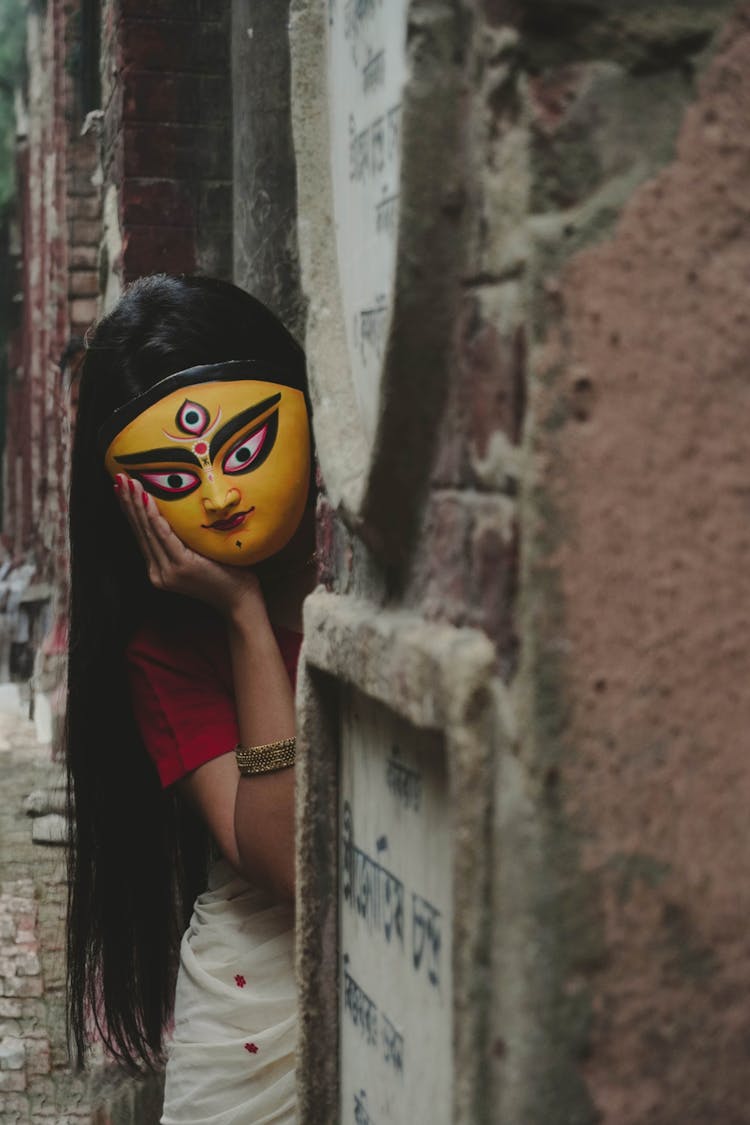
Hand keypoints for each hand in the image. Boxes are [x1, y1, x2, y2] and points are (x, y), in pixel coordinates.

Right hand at [114, 474, 262, 617]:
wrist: (239, 601)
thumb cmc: (226, 575)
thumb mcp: (198, 556)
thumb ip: (184, 541)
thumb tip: (179, 512)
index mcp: (159, 568)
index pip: (141, 534)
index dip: (129, 510)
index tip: (121, 488)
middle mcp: (158, 572)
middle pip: (139, 530)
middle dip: (128, 502)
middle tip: (120, 478)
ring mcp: (168, 571)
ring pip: (148, 531)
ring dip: (137, 504)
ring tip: (129, 483)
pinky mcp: (181, 567)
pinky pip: (164, 537)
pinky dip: (155, 517)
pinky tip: (147, 501)